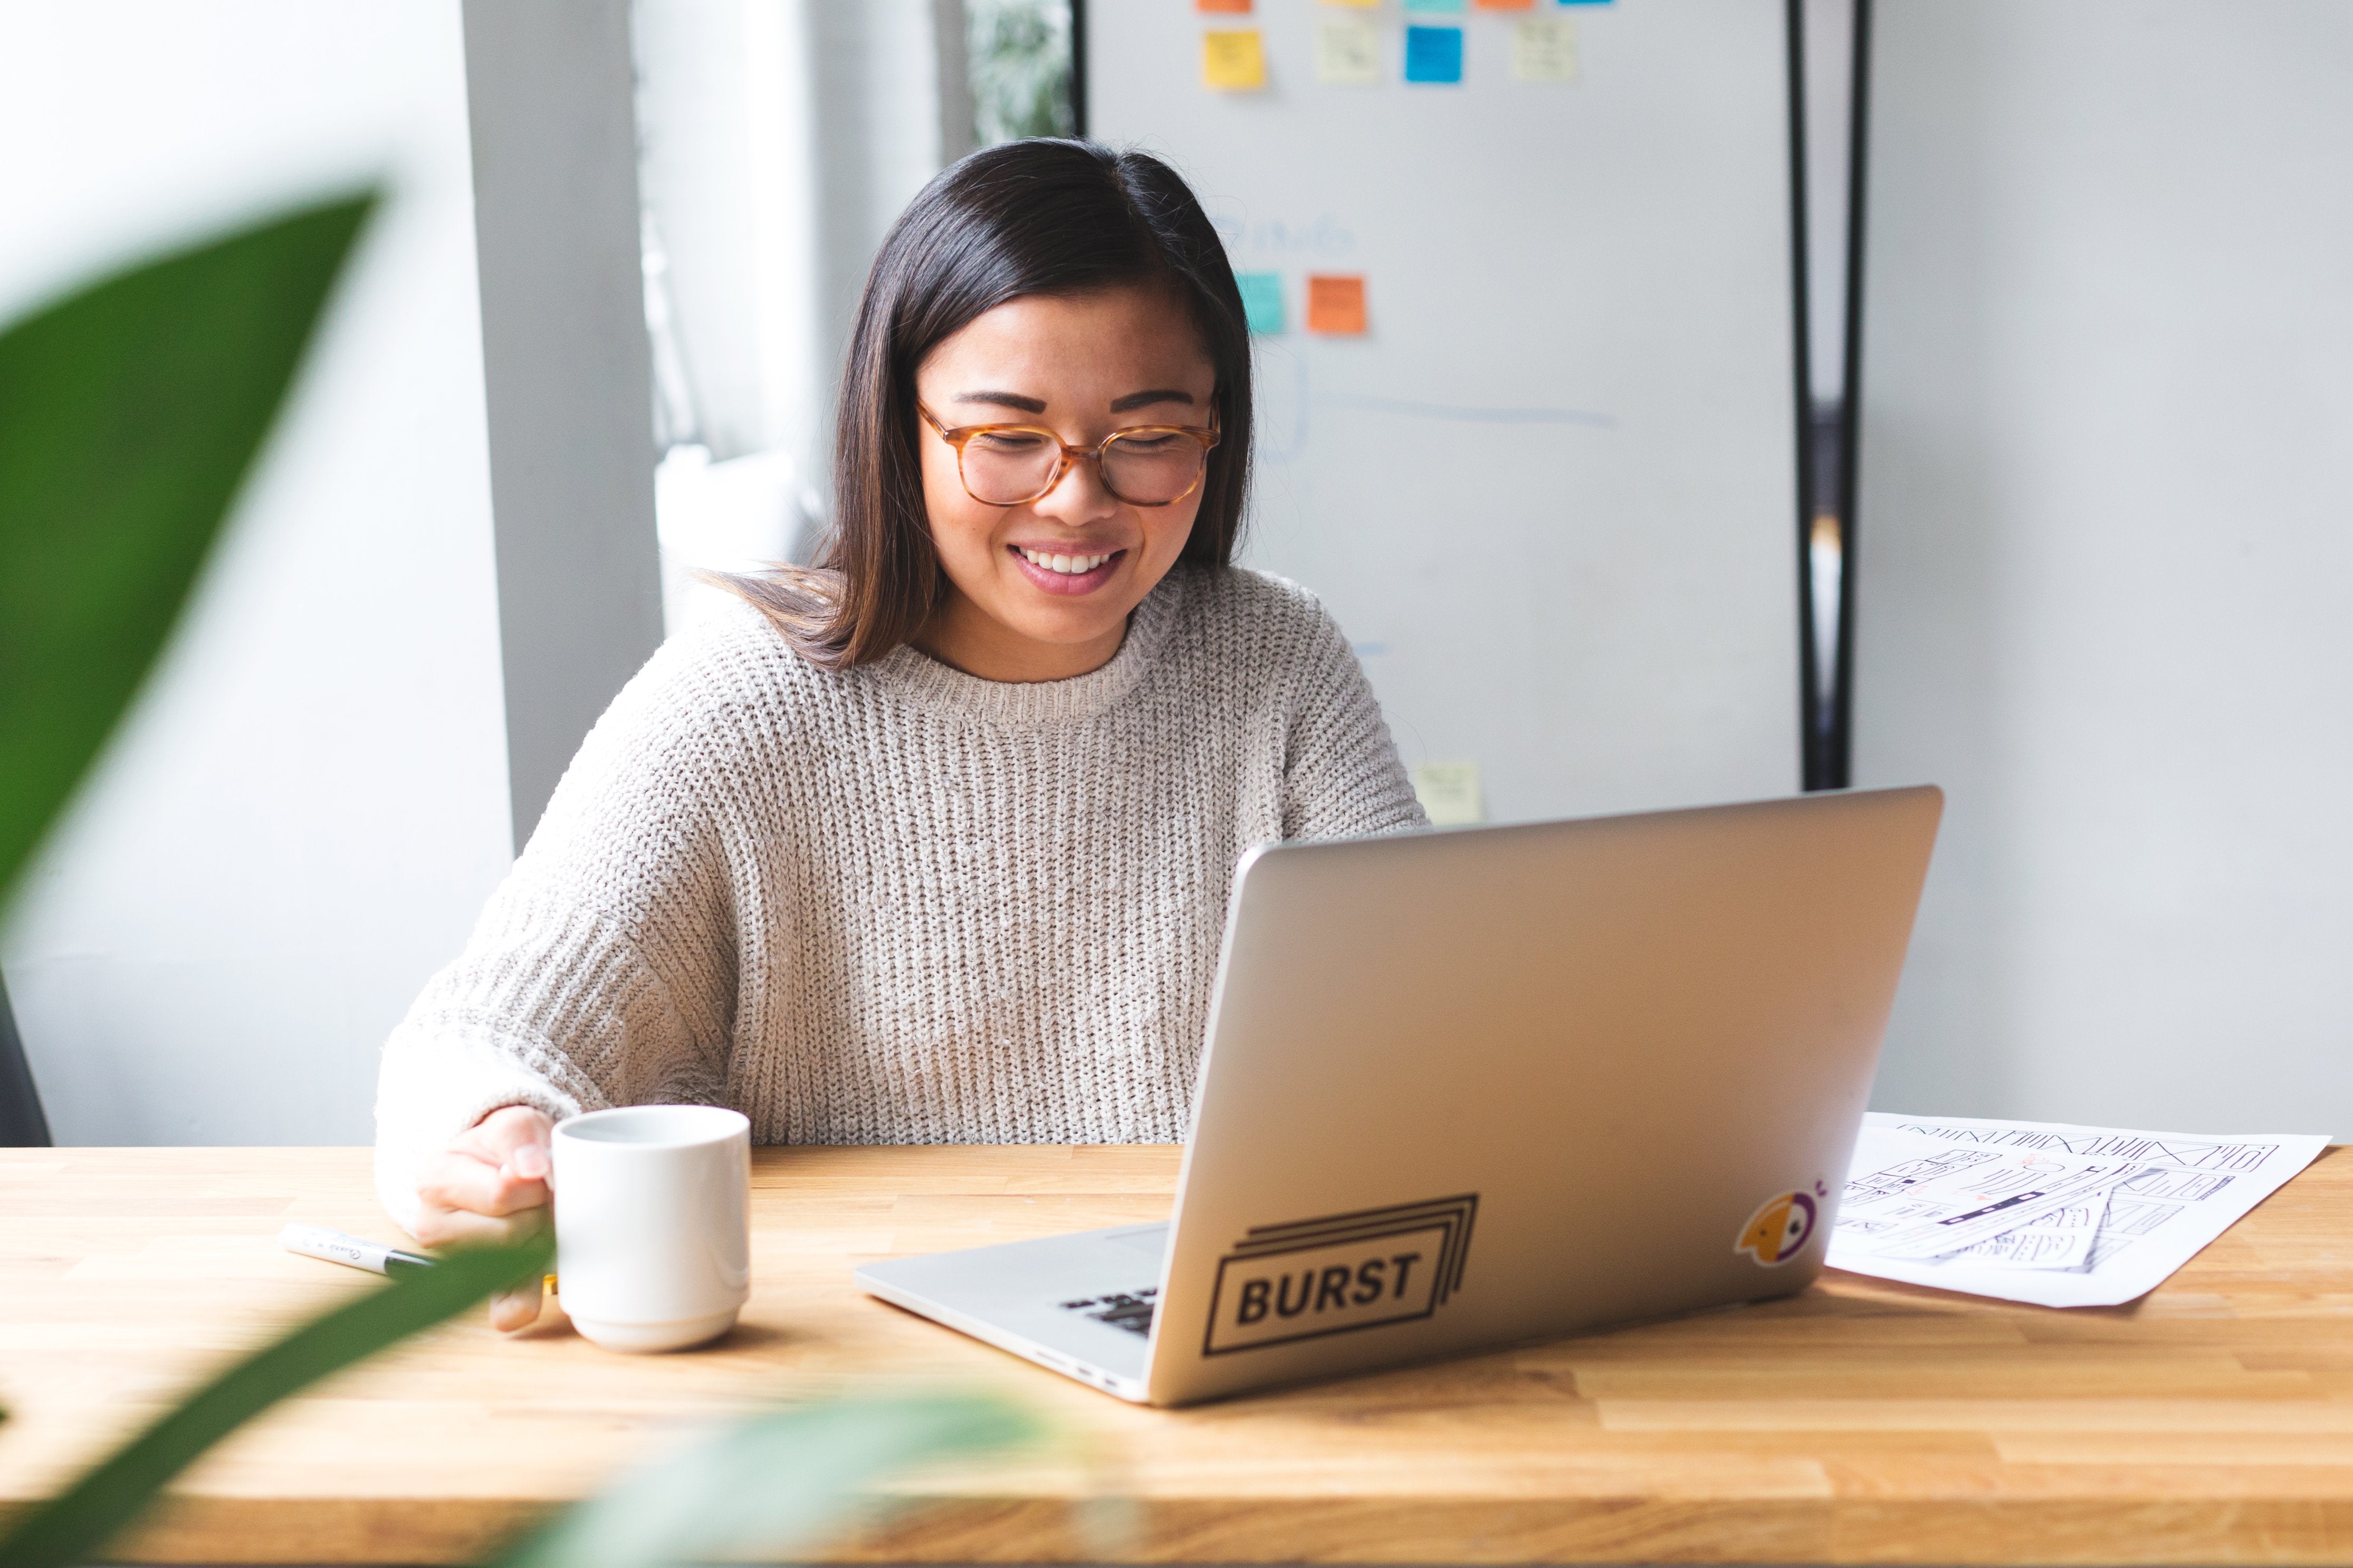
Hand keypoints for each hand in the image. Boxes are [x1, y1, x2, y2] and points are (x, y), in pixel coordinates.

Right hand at [413, 1104, 553, 1331]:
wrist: (503, 1167)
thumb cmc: (506, 1148)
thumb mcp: (513, 1124)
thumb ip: (519, 1137)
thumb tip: (530, 1168)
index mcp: (436, 1180)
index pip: (503, 1193)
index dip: (536, 1184)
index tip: (539, 1172)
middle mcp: (433, 1226)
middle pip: (512, 1233)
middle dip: (540, 1213)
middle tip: (540, 1197)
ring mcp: (455, 1262)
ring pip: (518, 1262)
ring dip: (541, 1240)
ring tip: (535, 1216)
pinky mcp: (481, 1289)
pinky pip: (506, 1308)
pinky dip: (528, 1298)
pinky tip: (540, 1276)